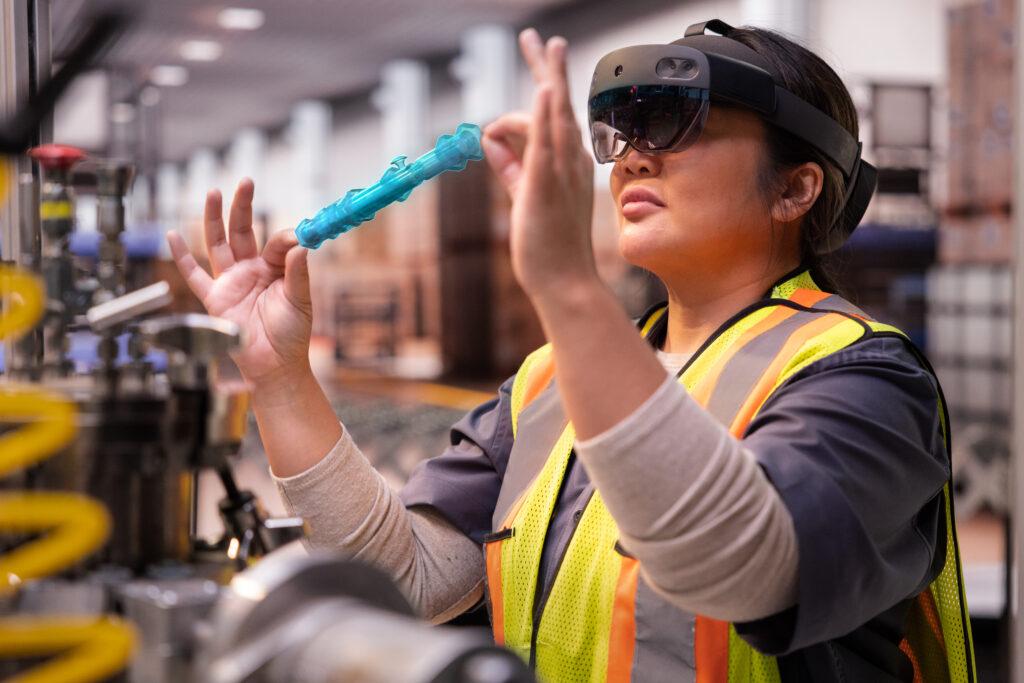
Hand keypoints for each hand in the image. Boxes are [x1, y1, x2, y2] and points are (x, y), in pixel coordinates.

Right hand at [167, 178, 312, 386]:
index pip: (275, 242)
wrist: (276, 366)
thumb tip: (302, 243)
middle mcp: (250, 271)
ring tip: (213, 193)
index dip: (284, 236)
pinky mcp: (214, 299)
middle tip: (244, 181)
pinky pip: (195, 275)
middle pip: (242, 232)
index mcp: (274, 270)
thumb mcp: (300, 300)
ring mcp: (231, 283)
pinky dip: (182, 256)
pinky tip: (173, 235)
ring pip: (218, 244)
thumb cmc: (292, 335)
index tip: (295, 234)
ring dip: (214, 219)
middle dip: (242, 207)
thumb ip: (297, 272)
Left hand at [481, 29, 596, 299]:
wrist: (566, 281)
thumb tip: (490, 139)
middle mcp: (570, 161)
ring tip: (540, 44)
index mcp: (566, 162)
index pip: (552, 117)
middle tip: (542, 37)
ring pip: (555, 115)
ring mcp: (561, 173)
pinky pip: (547, 145)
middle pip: (559, 103)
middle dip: (549, 67)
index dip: (538, 96)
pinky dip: (545, 117)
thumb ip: (509, 166)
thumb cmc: (549, 245)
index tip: (523, 92)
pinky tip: (544, 92)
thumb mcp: (525, 196)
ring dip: (549, 76)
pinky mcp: (546, 187)